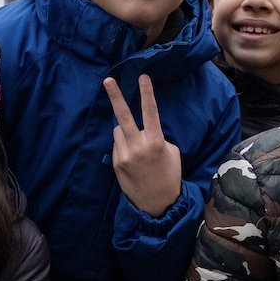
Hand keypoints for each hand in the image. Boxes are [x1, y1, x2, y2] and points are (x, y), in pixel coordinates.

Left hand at [103, 75, 182, 217]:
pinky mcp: (116, 163)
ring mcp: (124, 155)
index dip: (147, 93)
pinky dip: (123, 145)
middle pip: (123, 116)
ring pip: (119, 131)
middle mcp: (137, 146)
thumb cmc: (169, 175)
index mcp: (155, 142)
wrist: (158, 203)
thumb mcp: (171, 152)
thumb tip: (142, 128)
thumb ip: (156, 136)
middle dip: (115, 96)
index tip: (143, 77)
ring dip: (125, 131)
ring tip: (137, 147)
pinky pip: (117, 144)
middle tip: (108, 80)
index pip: (150, 112)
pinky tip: (133, 159)